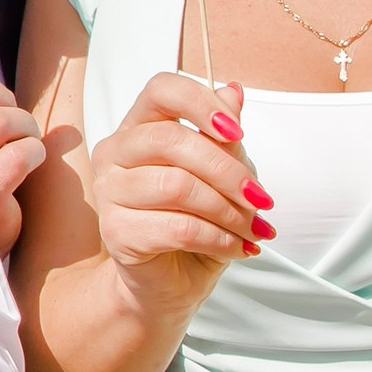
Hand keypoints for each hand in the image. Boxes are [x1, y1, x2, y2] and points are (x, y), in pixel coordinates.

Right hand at [90, 74, 261, 318]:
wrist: (172, 282)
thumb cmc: (197, 220)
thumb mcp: (222, 175)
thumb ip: (223, 137)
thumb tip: (234, 91)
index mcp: (139, 127)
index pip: (161, 89)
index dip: (201, 103)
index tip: (238, 132)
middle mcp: (115, 153)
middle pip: (171, 140)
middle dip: (229, 171)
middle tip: (262, 199)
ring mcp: (110, 192)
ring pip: (177, 186)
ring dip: (228, 211)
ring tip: (252, 229)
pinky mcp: (116, 232)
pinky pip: (178, 227)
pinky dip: (219, 238)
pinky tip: (238, 247)